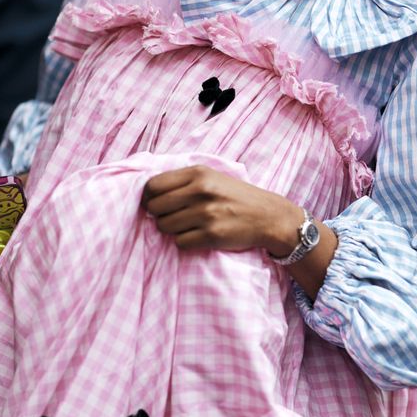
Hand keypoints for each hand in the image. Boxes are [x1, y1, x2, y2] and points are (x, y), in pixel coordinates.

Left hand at [141, 166, 302, 254]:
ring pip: (165, 227)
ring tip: (188, 226)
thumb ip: (183, 181)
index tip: (155, 204)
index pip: (153, 185)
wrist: (268, 216)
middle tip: (173, 217)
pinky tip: (198, 236)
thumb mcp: (212, 177)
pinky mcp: (211, 235)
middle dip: (159, 215)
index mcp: (198, 174)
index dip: (149, 197)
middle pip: (155, 208)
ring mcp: (206, 214)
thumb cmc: (235, 197)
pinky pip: (180, 242)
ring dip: (172, 230)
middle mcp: (200, 191)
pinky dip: (185, 241)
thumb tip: (148, 195)